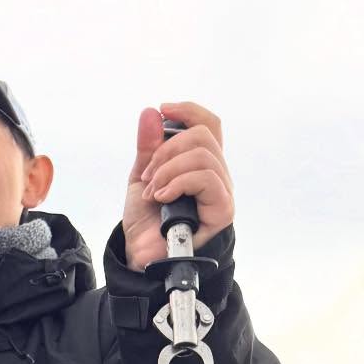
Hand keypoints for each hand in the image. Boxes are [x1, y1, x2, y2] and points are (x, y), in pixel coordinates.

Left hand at [123, 103, 233, 270]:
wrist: (141, 254)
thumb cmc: (145, 219)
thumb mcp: (142, 177)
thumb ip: (148, 147)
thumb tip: (151, 112)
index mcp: (201, 163)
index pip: (209, 124)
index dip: (189, 111)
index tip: (163, 109)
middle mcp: (217, 174)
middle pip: (203, 135)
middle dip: (167, 150)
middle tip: (148, 175)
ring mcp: (222, 191)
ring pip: (204, 156)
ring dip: (169, 170)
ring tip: (153, 191)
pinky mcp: (222, 209)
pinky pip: (206, 179)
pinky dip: (178, 182)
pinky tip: (162, 198)